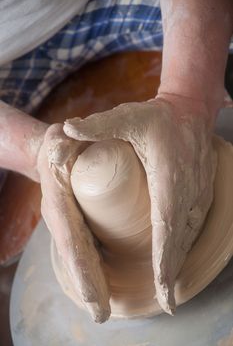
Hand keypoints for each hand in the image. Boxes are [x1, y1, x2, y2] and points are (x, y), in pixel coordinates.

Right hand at [37, 124, 109, 322]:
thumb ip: (63, 139)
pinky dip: (91, 268)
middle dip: (87, 285)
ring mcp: (66, 221)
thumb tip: (63, 132)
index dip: (82, 268)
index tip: (96, 297)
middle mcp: (59, 215)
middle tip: (102, 313)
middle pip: (74, 255)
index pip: (70, 239)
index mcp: (57, 198)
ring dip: (89, 282)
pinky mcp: (75, 222)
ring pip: (78, 255)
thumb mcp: (61, 138)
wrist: (50, 153)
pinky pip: (82, 248)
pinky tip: (103, 283)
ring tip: (103, 307)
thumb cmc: (60, 145)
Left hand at [64, 95, 216, 313]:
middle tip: (165, 301)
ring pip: (189, 236)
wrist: (191, 109)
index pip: (167, 228)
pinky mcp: (203, 191)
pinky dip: (184, 244)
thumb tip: (67, 128)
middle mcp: (189, 192)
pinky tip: (177, 255)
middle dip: (172, 272)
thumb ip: (97, 125)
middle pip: (181, 240)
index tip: (162, 288)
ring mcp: (199, 193)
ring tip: (169, 287)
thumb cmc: (160, 117)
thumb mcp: (128, 117)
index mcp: (169, 179)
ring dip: (179, 261)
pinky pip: (194, 225)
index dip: (164, 260)